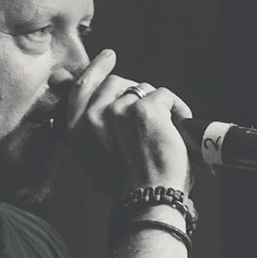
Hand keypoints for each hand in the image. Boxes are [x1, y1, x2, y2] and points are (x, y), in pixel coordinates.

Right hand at [61, 48, 192, 199]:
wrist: (147, 201)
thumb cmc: (128, 188)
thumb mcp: (96, 161)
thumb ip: (95, 134)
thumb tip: (103, 112)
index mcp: (77, 130)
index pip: (82, 87)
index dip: (96, 68)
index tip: (108, 57)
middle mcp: (94, 117)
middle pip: (116, 83)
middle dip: (134, 91)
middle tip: (150, 107)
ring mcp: (119, 110)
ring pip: (143, 89)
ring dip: (158, 106)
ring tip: (166, 131)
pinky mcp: (146, 108)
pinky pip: (165, 96)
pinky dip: (177, 110)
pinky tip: (179, 128)